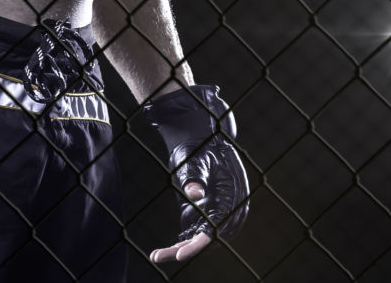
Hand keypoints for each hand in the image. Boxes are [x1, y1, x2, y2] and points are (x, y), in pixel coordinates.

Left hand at [138, 84, 248, 263]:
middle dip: (188, 249)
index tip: (182, 254)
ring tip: (158, 255)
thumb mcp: (194, 161)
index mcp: (232, 191)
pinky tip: (165, 250)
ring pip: (204, 237)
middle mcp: (229, 204)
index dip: (201, 242)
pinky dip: (184, 242)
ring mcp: (219, 208)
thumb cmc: (197, 146)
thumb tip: (195, 194)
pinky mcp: (207, 209)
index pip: (219, 224)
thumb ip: (195, 178)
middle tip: (161, 256)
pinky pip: (198, 231)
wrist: (200, 135)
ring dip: (184, 249)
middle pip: (212, 236)